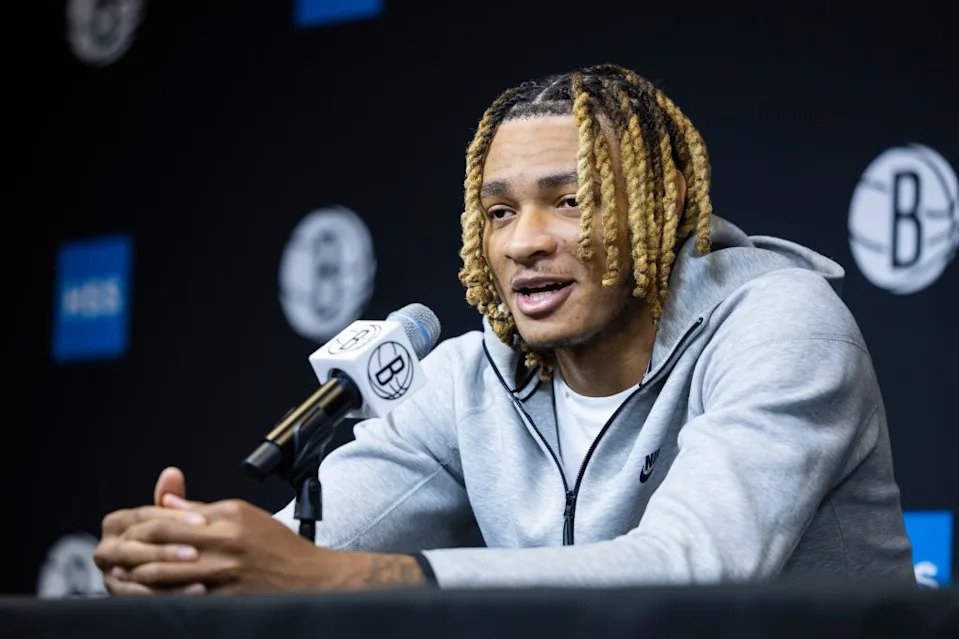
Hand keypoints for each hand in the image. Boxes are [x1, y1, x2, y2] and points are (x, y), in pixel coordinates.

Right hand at [94, 467, 208, 595]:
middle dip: (168, 550)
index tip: (204, 520)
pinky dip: (171, 594)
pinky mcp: (120, 596)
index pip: (146, 516)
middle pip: (137, 546)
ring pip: (139, 572)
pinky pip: (145, 596)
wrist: (169, 570)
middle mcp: (107, 548)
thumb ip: (173, 499)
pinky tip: (198, 591)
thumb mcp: (174, 518)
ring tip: (202, 576)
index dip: (175, 517)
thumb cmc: (173, 537)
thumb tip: (172, 473)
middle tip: (197, 553)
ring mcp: (110, 574)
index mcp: (116, 523)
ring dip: (170, 574)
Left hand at [120, 495, 426, 593]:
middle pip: (161, 541)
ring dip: (137, 574)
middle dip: (131, 548)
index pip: (170, 516)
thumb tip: (169, 503)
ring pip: (164, 572)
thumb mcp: (244, 515)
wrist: (312, 580)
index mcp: (226, 517)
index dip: (141, 523)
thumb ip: (204, 509)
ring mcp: (223, 573)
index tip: (125, 529)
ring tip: (120, 575)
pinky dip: (158, 595)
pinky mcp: (224, 598)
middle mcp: (223, 542)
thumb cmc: (278, 547)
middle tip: (110, 553)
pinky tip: (146, 594)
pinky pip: (181, 597)